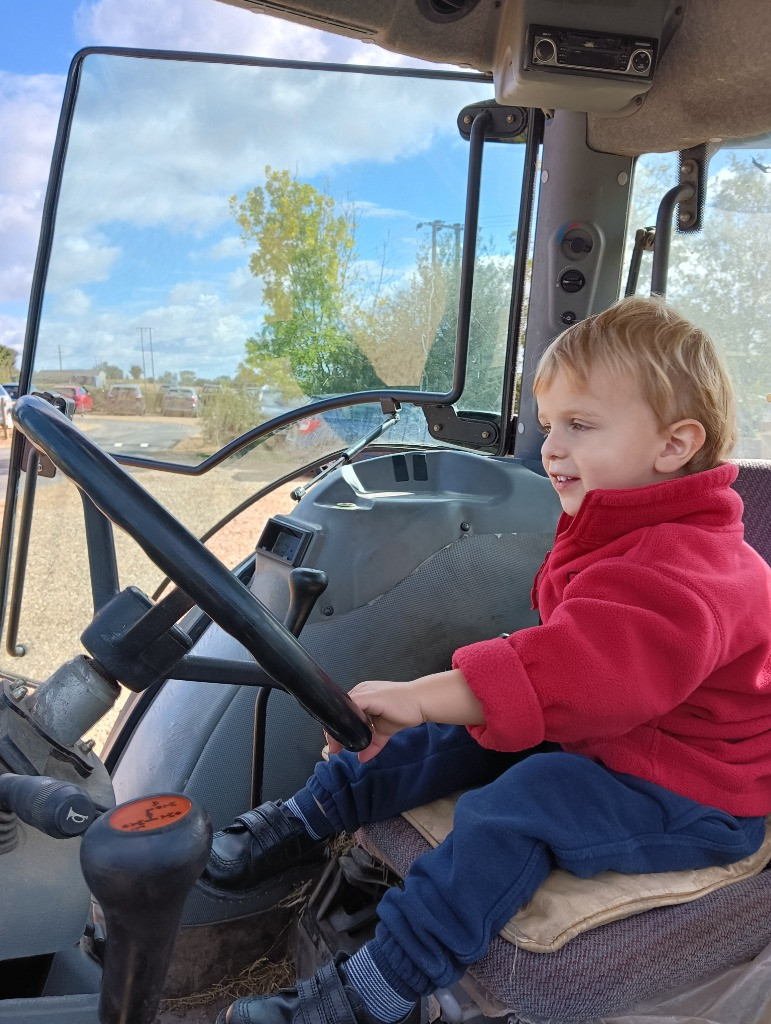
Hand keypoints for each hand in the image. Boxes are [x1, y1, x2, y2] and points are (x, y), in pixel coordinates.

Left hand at [326, 669, 484, 762]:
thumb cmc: (405, 712)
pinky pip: (350, 708)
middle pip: (341, 713)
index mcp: (363, 699)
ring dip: (337, 731)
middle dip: (334, 733)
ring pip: (342, 711)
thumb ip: (373, 743)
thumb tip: (363, 758)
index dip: (338, 730)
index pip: (345, 714)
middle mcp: (360, 694)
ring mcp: (363, 693)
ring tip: (337, 747)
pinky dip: (344, 722)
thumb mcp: (384, 731)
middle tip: (334, 749)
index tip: (336, 746)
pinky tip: (345, 735)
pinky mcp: (366, 696)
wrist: (421, 702)